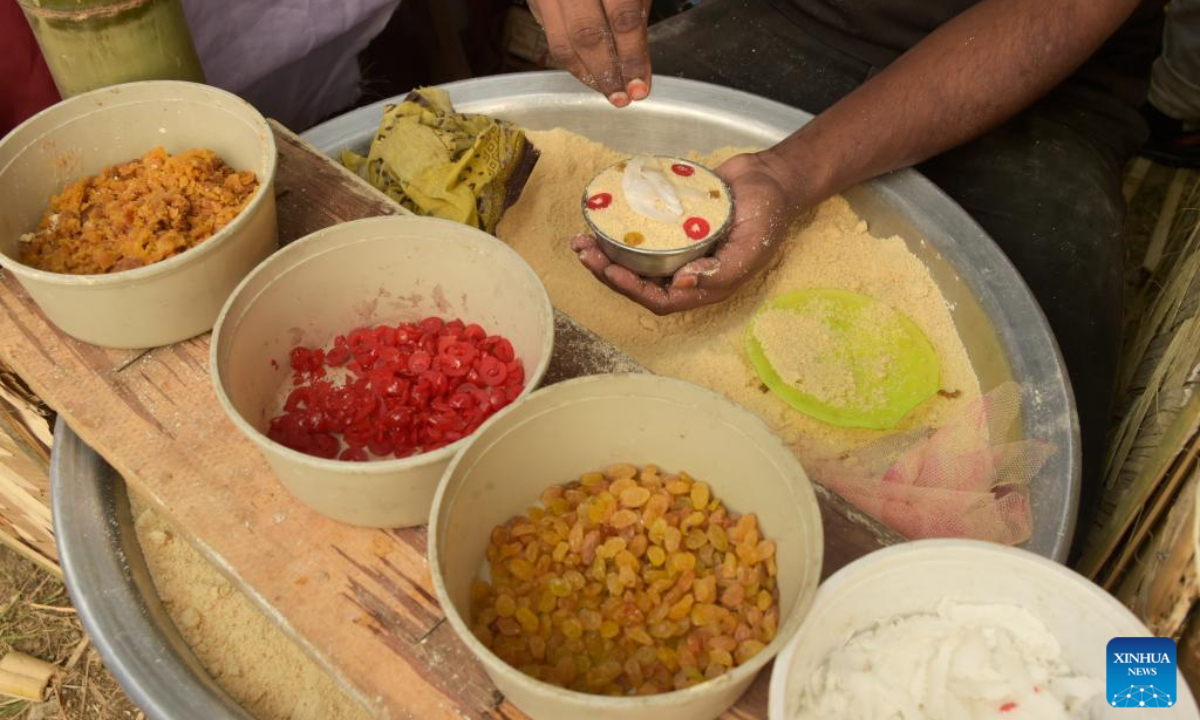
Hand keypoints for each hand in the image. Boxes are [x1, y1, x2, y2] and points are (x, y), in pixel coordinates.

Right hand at [527, 0, 652, 106]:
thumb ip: (635, 19)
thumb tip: (637, 69)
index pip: (622, 18)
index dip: (632, 57)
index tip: (641, 87)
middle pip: (586, 34)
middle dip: (606, 72)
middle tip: (621, 97)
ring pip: (561, 42)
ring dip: (585, 73)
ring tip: (606, 89)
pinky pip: (549, 35)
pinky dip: (570, 58)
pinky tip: (587, 69)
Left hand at [573, 152, 804, 314]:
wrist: (773, 176)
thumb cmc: (769, 214)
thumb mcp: (751, 247)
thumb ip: (721, 271)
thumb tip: (682, 286)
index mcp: (704, 284)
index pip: (660, 299)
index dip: (632, 289)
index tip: (611, 270)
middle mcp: (686, 270)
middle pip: (639, 281)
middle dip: (608, 270)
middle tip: (585, 253)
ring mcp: (677, 247)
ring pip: (634, 258)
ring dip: (607, 251)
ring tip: (583, 239)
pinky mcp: (671, 224)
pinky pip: (641, 231)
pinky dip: (620, 227)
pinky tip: (601, 217)